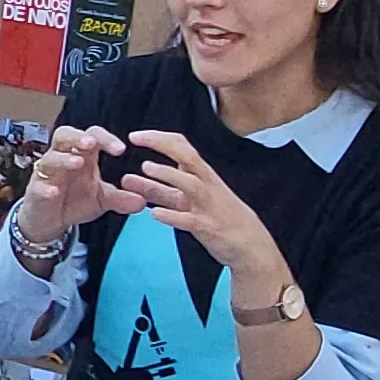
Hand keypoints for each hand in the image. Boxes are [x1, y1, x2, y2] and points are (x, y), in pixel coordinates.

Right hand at [11, 123, 140, 252]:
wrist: (50, 221)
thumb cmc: (75, 201)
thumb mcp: (102, 200)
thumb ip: (121, 199)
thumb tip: (143, 201)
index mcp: (81, 155)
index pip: (92, 136)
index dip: (105, 139)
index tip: (121, 150)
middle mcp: (62, 158)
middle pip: (64, 135)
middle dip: (78, 137)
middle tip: (92, 144)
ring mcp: (47, 174)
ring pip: (50, 158)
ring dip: (64, 158)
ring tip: (78, 163)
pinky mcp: (35, 191)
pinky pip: (37, 185)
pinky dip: (46, 187)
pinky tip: (54, 191)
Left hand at [121, 129, 286, 280]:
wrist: (250, 244)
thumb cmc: (217, 217)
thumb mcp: (186, 200)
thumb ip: (157, 190)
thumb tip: (128, 179)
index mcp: (200, 176)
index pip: (182, 147)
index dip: (158, 138)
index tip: (135, 135)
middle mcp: (205, 185)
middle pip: (187, 156)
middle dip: (161, 144)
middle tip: (135, 138)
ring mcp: (207, 205)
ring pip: (190, 183)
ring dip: (168, 173)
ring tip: (145, 167)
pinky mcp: (208, 227)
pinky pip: (190, 220)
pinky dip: (172, 216)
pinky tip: (155, 214)